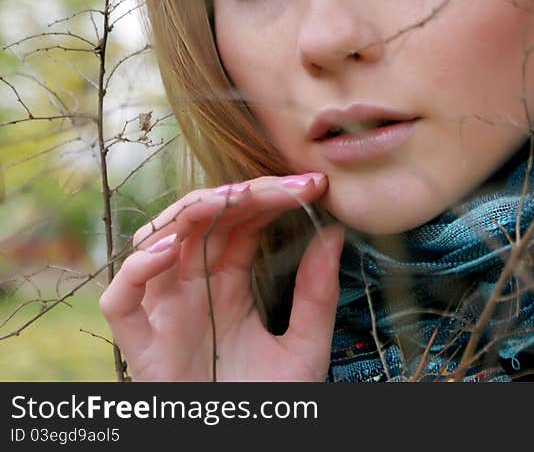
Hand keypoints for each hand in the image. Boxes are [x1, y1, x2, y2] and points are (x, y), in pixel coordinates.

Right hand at [99, 174, 341, 380]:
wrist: (243, 446)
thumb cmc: (270, 401)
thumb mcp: (306, 346)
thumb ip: (317, 294)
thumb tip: (335, 233)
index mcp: (227, 284)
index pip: (240, 224)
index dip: (270, 198)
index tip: (312, 185)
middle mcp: (191, 289)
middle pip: (203, 222)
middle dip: (243, 194)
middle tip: (289, 184)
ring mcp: (163, 313)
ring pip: (157, 243)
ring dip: (192, 213)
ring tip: (238, 197)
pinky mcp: (141, 344)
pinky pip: (121, 299)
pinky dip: (137, 269)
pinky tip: (172, 248)